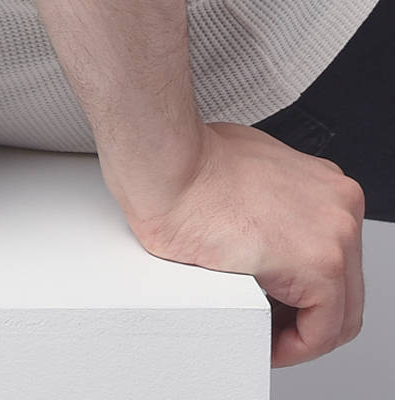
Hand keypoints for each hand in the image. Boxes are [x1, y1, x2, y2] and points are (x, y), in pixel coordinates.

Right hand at [105, 121, 365, 366]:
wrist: (167, 163)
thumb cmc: (188, 163)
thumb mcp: (244, 171)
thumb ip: (267, 199)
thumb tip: (257, 227)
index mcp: (324, 184)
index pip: (335, 257)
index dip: (303, 290)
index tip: (276, 303)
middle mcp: (340, 206)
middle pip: (344, 288)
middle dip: (304, 314)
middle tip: (269, 325)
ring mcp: (338, 233)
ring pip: (339, 314)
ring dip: (299, 333)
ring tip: (263, 335)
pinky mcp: (321, 266)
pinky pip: (320, 332)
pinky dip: (294, 347)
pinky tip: (265, 341)